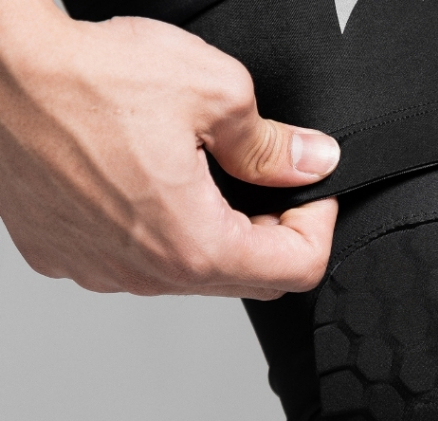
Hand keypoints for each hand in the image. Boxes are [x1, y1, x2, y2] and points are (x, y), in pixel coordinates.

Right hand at [0, 1, 339, 297]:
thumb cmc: (82, 77)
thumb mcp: (212, 91)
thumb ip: (273, 143)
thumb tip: (312, 161)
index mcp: (195, 247)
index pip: (298, 268)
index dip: (318, 224)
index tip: (312, 190)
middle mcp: (148, 275)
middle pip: (249, 277)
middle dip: (273, 232)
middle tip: (268, 180)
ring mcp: (105, 272)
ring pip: (193, 273)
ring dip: (217, 234)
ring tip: (204, 176)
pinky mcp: (70, 257)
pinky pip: (137, 260)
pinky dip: (160, 231)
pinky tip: (148, 185)